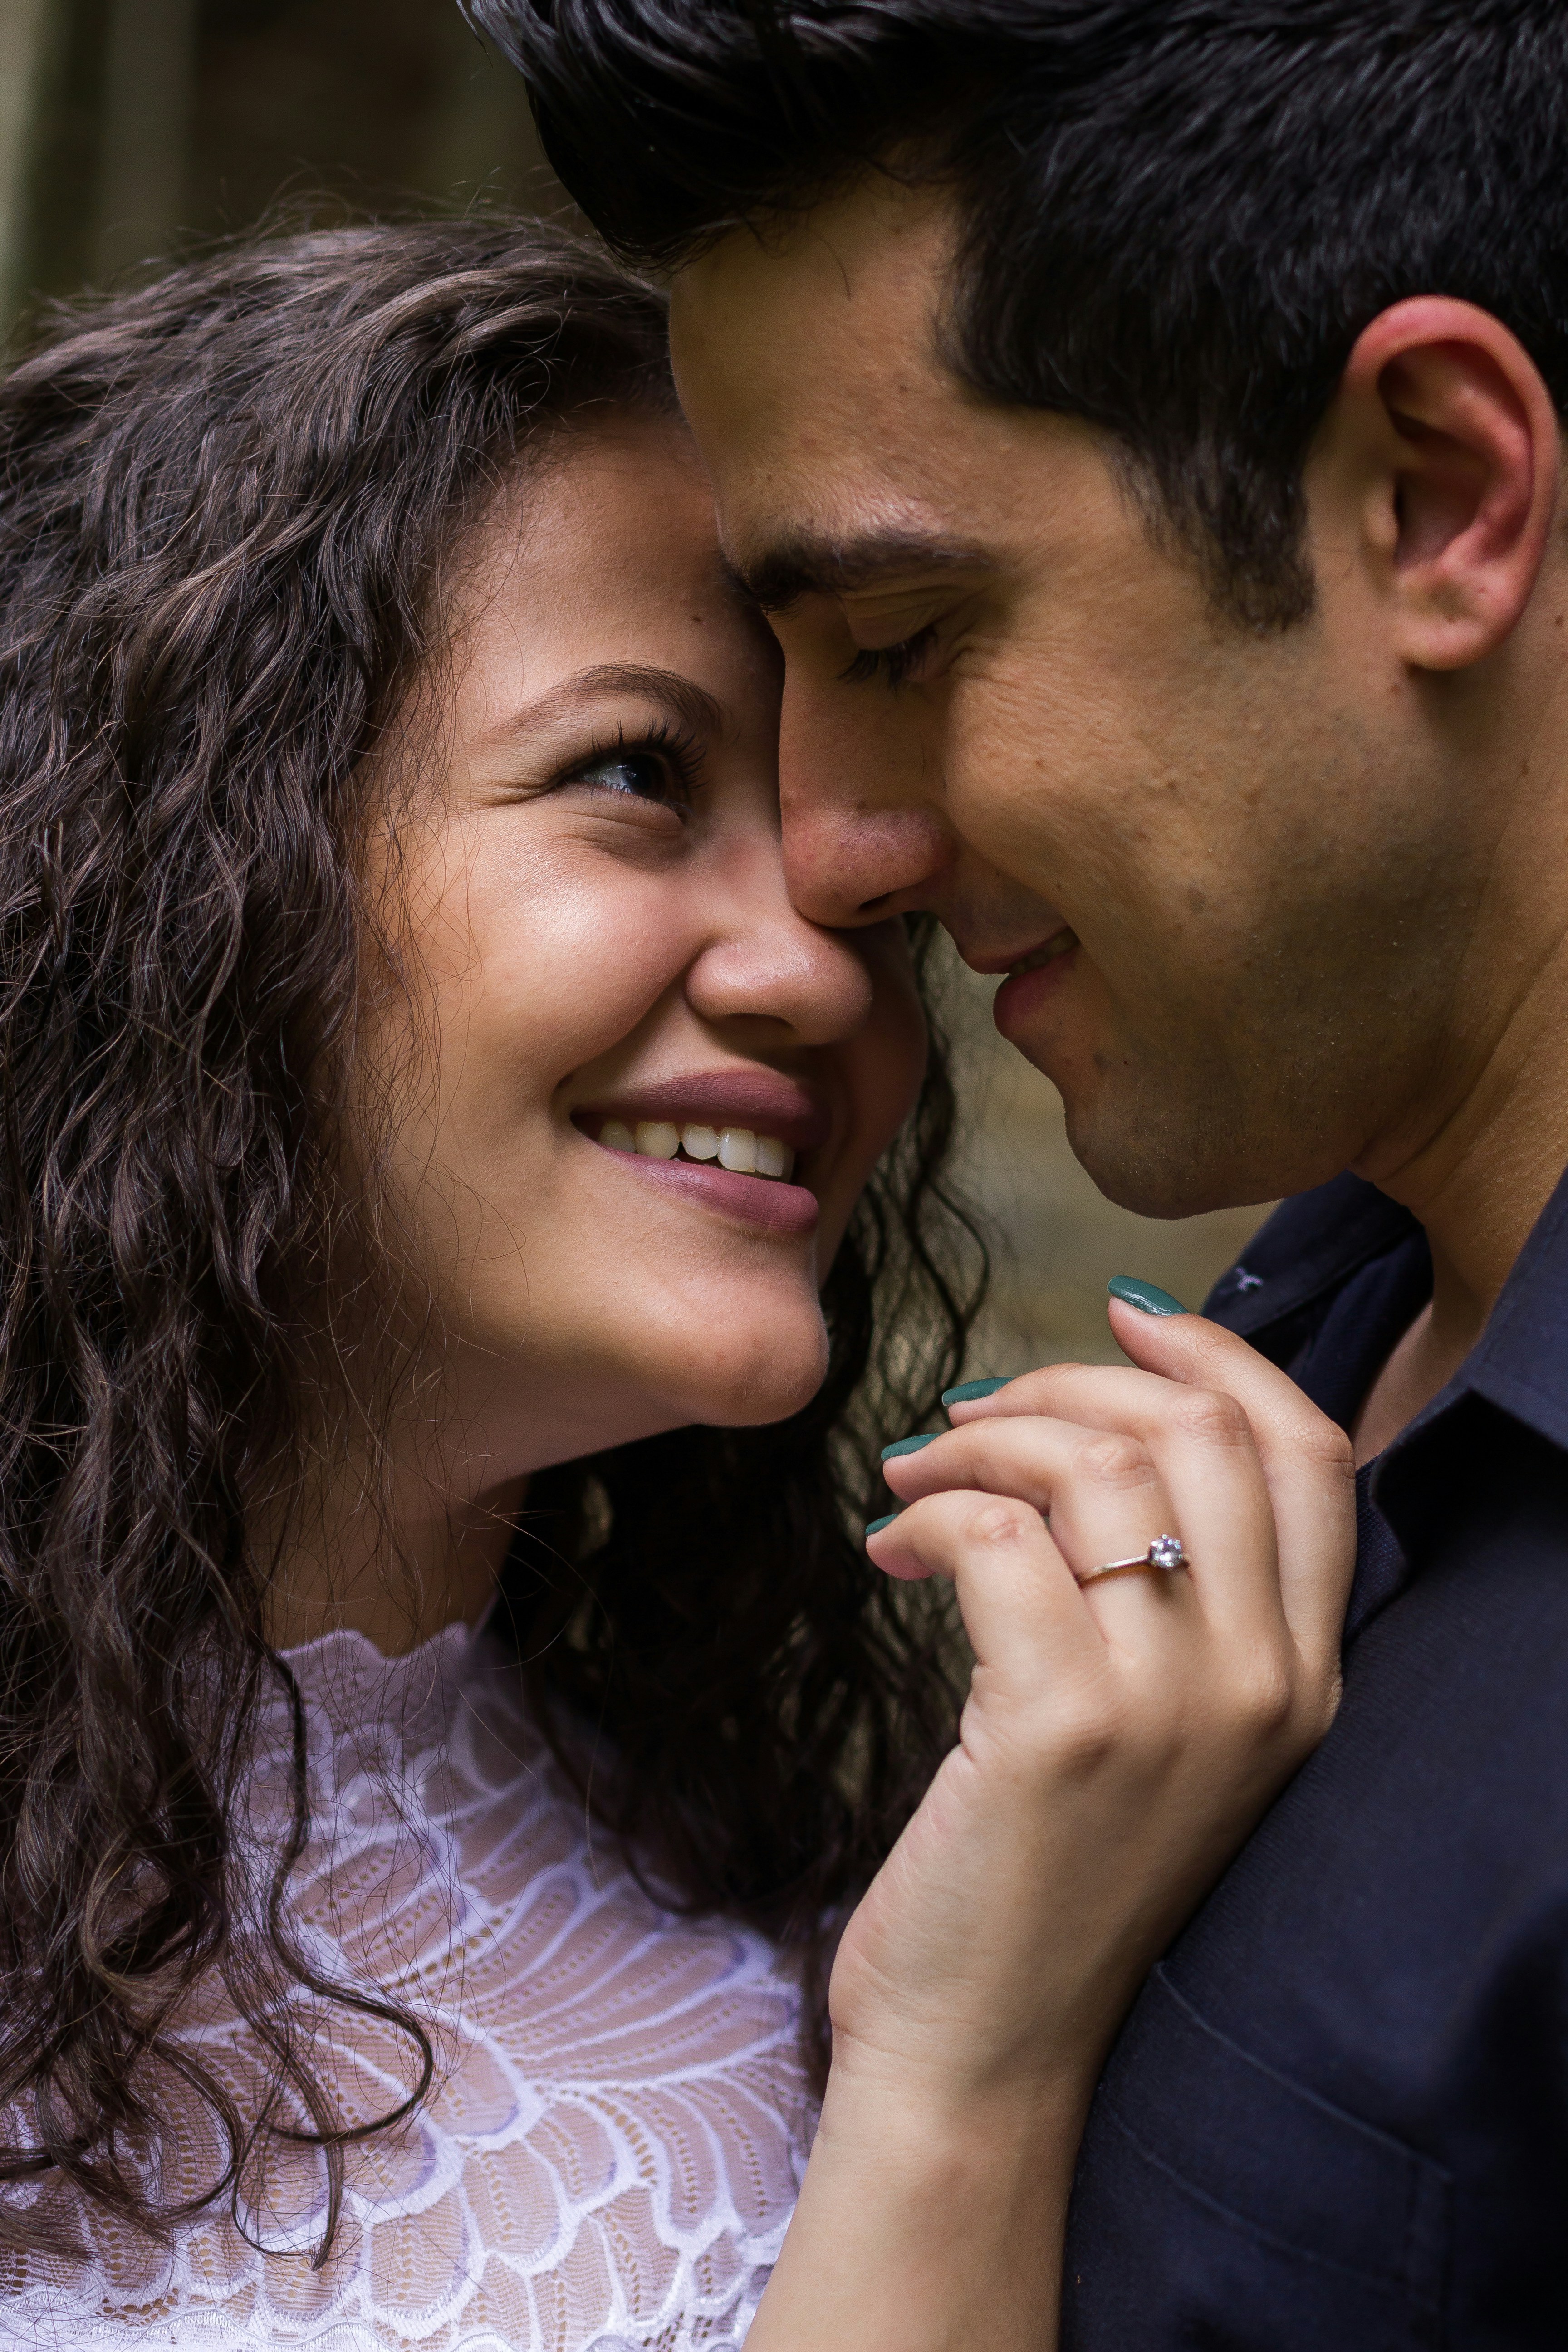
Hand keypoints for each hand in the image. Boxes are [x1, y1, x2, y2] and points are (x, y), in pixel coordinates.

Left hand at [750, 1304, 1353, 2351]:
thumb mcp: (1160, 1730)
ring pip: (1097, 1465)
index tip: (1120, 1315)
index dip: (1218, 1357)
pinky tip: (888, 1549)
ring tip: (914, 1479)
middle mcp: (1266, 1683)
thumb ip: (1172, 1596)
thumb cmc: (1050, 1871)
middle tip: (971, 1412)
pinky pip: (999, 1532)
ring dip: (982, 1440)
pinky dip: (931, 1510)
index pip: (1313, 1452)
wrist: (987, 2049)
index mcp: (1304, 1676)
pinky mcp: (1065, 1724)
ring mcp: (1174, 1704)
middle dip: (1068, 1384)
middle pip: (1197, 1433)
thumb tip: (1106, 1421)